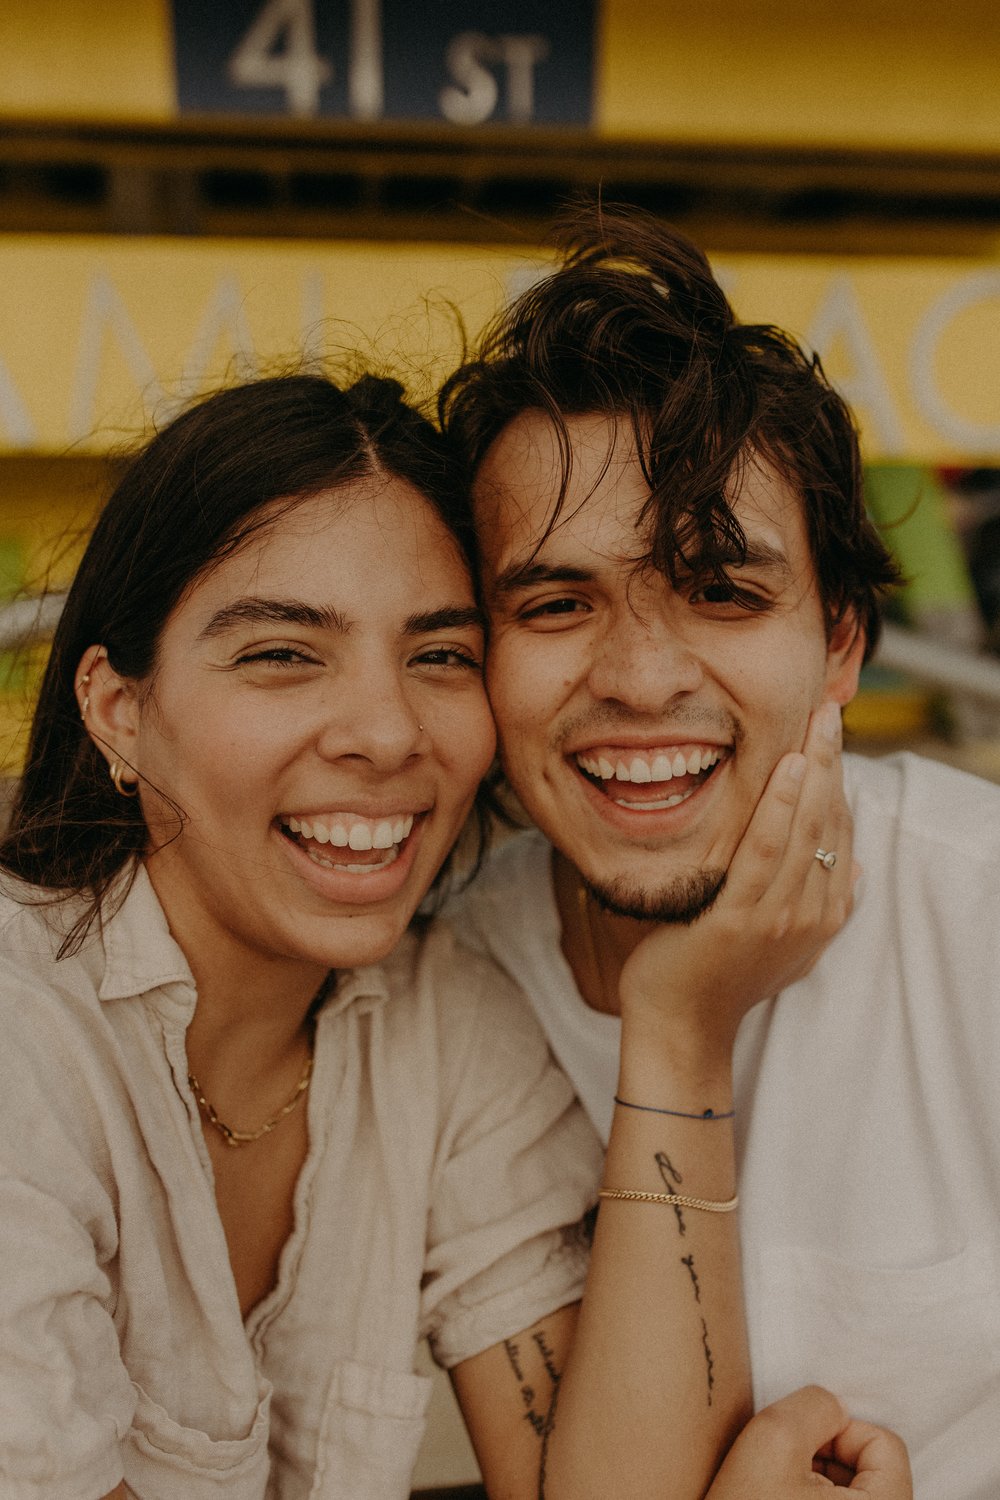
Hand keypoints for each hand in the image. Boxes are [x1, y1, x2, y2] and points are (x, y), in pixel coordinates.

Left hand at [618, 700, 854, 1069]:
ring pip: (805, 829)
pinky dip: (778, 807)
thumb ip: (814, 901)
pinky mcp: (738, 918)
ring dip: (813, 770)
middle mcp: (809, 913)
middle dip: (832, 761)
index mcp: (823, 913)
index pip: (839, 831)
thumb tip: (851, 865)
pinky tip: (784, 769)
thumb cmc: (720, 975)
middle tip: (827, 710)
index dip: (837, 779)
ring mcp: (776, 916)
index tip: (828, 734)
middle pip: (829, 821)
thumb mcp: (783, 941)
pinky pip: (763, 852)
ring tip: (816, 723)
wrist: (682, 1025)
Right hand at [708, 1386, 911, 1498]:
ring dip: (812, 1483)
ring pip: (850, 1496)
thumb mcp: (773, 1438)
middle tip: (780, 1472)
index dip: (836, 1431)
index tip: (796, 1447)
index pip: (884, 1444)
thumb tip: (833, 1407)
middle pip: (871, 1471)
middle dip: (824, 1458)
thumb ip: (815, 1405)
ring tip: (774, 1495)